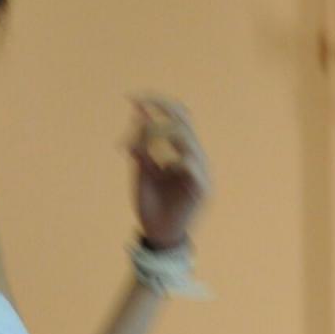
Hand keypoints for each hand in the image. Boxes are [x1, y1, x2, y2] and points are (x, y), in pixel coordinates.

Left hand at [123, 94, 211, 247]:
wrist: (157, 237)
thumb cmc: (151, 206)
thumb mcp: (142, 170)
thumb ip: (142, 145)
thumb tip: (139, 112)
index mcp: (184, 152)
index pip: (178, 117)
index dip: (158, 103)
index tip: (132, 96)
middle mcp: (195, 158)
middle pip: (184, 120)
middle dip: (160, 106)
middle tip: (137, 102)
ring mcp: (201, 172)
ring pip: (186, 137)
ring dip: (160, 133)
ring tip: (139, 144)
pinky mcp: (201, 189)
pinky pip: (190, 164)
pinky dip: (172, 156)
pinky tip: (157, 162)